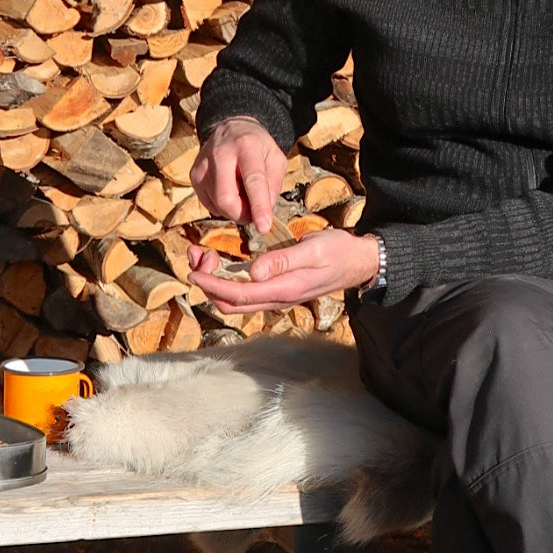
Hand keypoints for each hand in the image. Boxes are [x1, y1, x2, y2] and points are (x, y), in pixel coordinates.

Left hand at [187, 229, 379, 313]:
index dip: (212, 285)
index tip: (193, 272)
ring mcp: (277, 297)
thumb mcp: (313, 249)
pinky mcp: (277, 289)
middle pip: (231, 303)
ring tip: (203, 257)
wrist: (358, 261)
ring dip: (214, 283)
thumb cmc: (338, 251)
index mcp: (284, 289)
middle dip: (207, 284)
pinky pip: (246, 292)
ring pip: (236, 300)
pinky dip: (227, 280)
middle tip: (196, 256)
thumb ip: (284, 260)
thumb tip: (253, 272)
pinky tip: (222, 263)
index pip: (239, 294)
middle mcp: (277, 299)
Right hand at [190, 116, 287, 234]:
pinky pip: (209, 204)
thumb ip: (273, 185)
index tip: (264, 227)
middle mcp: (220, 153)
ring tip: (242, 192)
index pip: (253, 180)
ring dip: (235, 210)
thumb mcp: (276, 158)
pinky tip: (230, 190)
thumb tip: (264, 211)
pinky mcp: (194, 175)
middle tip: (253, 212)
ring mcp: (203, 165)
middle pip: (227, 198)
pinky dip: (223, 206)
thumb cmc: (257, 146)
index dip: (259, 206)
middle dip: (242, 214)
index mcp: (247, 146)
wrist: (230, 129)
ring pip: (217, 205)